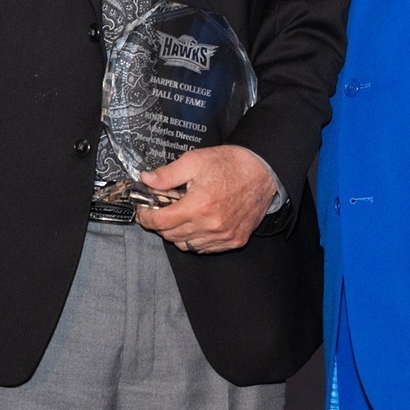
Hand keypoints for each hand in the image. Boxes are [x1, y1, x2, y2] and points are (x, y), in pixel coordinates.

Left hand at [134, 144, 275, 252]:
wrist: (264, 170)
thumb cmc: (232, 164)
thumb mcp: (195, 161)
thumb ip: (168, 174)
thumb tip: (146, 180)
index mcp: (199, 205)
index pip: (160, 222)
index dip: (146, 217)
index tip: (145, 211)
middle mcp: (211, 224)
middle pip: (170, 235)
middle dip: (161, 223)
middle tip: (163, 209)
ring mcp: (224, 235)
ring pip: (186, 245)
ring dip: (178, 233)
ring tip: (182, 216)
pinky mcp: (234, 240)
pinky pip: (205, 248)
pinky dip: (196, 239)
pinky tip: (199, 223)